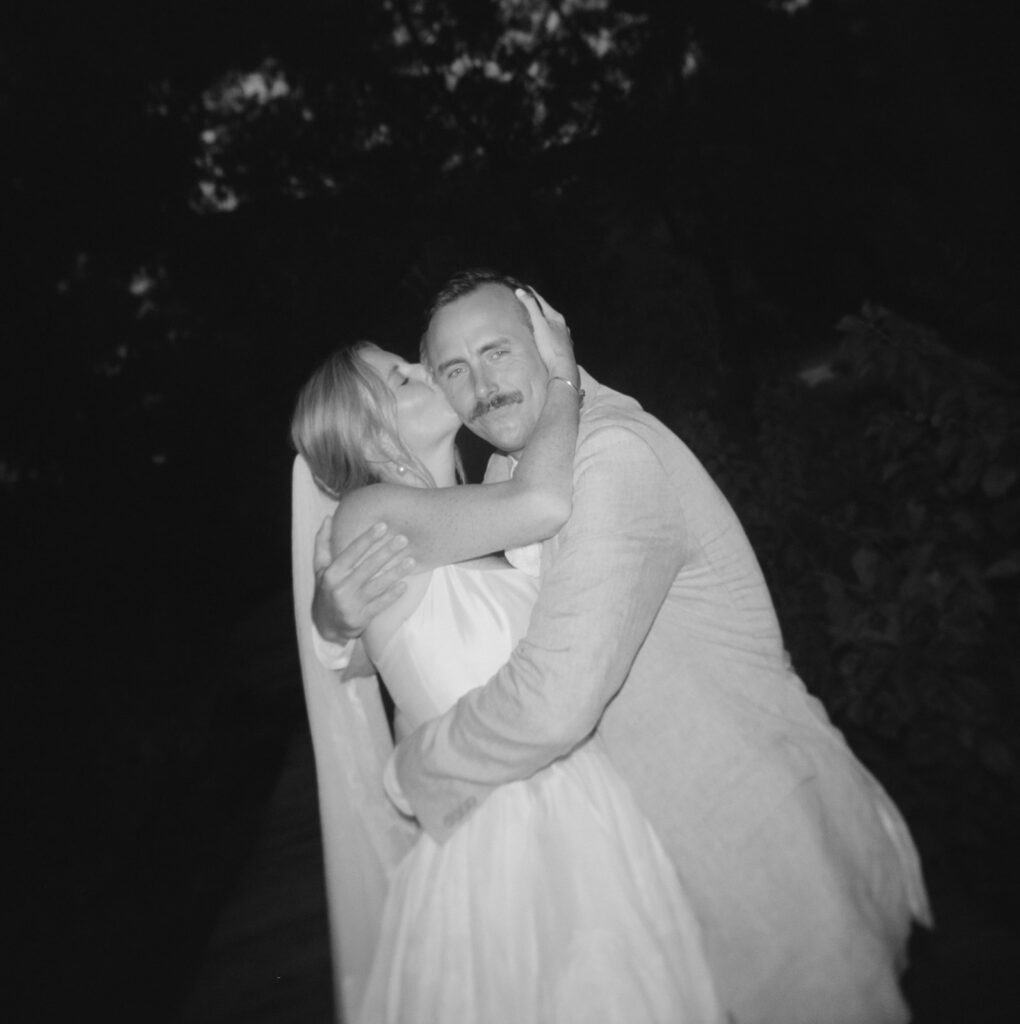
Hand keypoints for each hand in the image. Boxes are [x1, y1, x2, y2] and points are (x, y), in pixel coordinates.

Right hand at [311, 518, 413, 641]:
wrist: (326, 625)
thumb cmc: (327, 589)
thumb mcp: (320, 568)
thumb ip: (323, 543)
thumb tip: (327, 518)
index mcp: (331, 574)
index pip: (351, 552)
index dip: (367, 539)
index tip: (383, 526)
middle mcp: (340, 589)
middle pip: (367, 567)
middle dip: (386, 552)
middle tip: (403, 539)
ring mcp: (351, 605)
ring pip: (377, 585)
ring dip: (395, 573)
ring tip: (411, 561)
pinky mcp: (360, 618)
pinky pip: (380, 605)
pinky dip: (392, 595)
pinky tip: (405, 585)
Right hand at [515, 287, 578, 388]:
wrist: (562, 367)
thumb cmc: (551, 346)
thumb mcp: (539, 324)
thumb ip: (531, 307)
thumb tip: (521, 291)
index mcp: (556, 317)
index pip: (542, 301)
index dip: (532, 294)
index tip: (524, 287)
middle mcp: (562, 325)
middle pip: (547, 312)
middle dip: (538, 307)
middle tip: (528, 302)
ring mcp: (564, 336)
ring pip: (552, 324)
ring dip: (544, 321)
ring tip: (535, 320)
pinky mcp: (563, 347)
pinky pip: (554, 335)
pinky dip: (547, 332)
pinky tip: (546, 337)